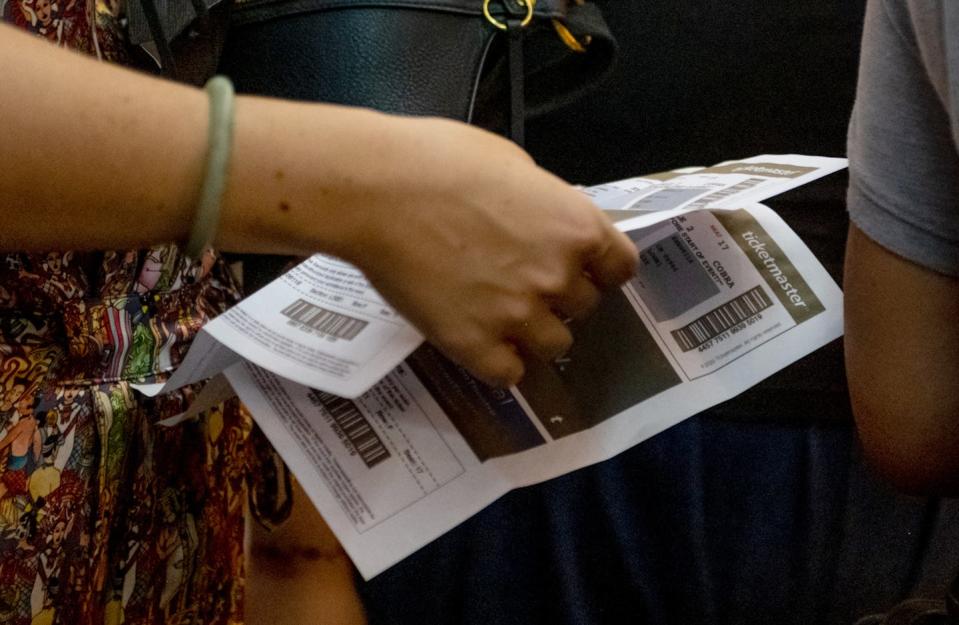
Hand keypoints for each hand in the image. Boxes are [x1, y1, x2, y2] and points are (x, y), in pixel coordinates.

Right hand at [346, 117, 637, 386]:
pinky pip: (509, 375)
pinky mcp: (475, 345)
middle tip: (521, 283)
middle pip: (584, 308)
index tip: (582, 270)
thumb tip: (546, 222)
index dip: (600, 270)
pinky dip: (498, 363)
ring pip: (553, 346)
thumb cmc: (439, 160)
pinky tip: (479, 342)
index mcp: (576, 227)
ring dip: (533, 334)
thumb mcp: (513, 164)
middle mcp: (557, 276)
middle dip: (559, 297)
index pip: (620, 268)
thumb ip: (544, 203)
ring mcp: (518, 315)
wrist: (376, 190)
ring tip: (498, 315)